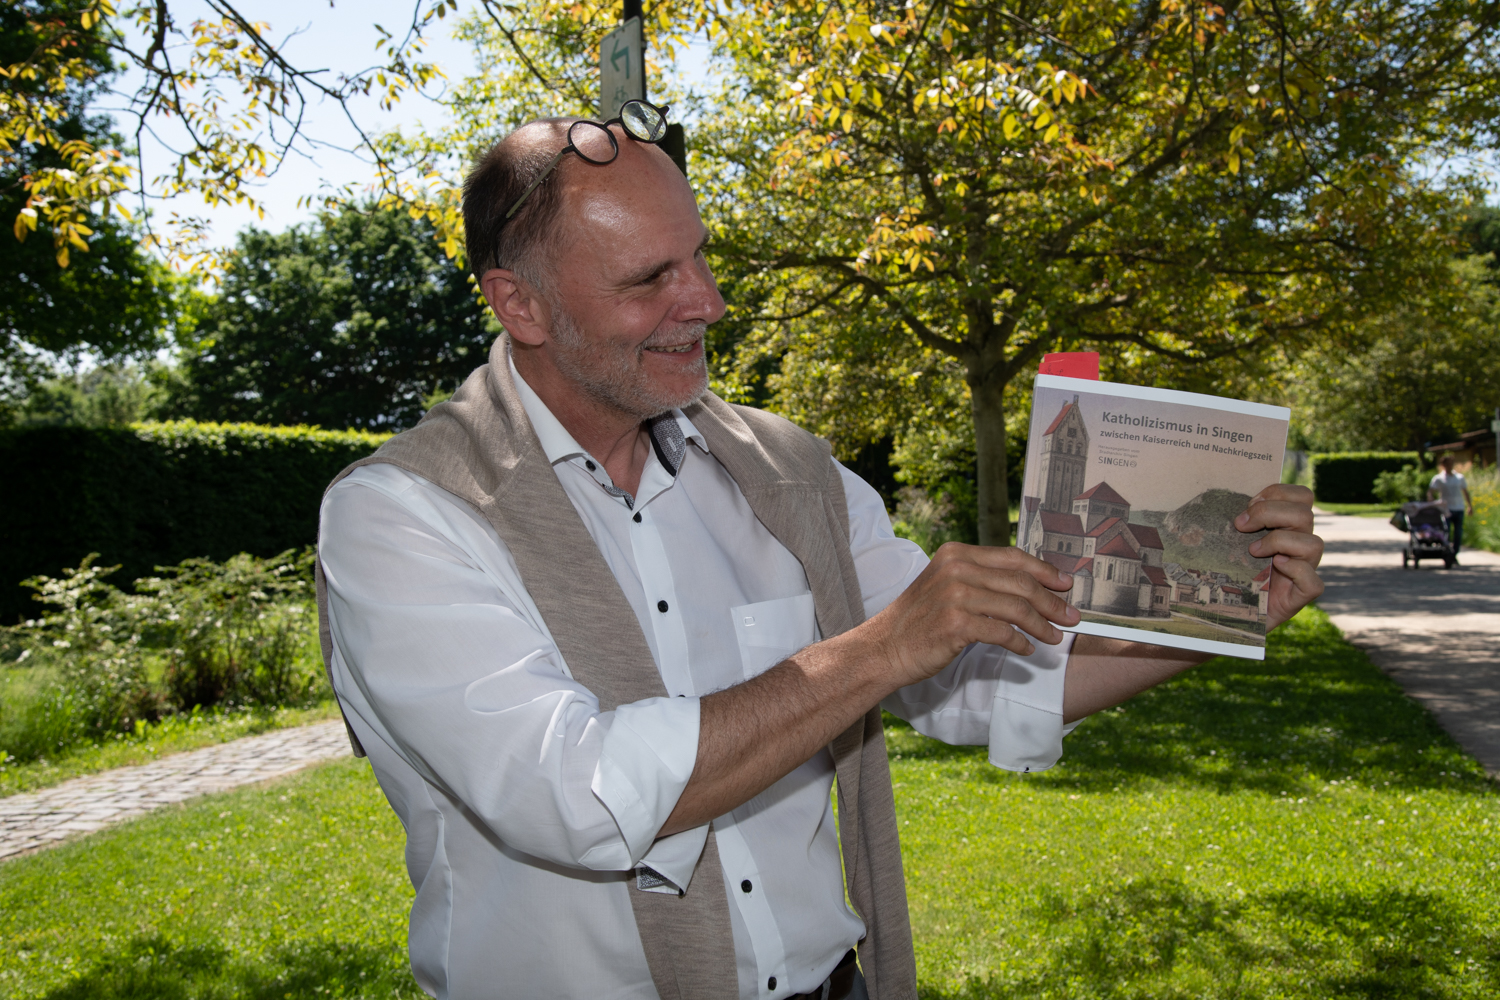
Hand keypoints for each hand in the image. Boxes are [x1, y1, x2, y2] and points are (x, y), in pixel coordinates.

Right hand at [861, 543, 1079, 689]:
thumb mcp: (946, 585)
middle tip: (1071, 617)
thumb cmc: (919, 620)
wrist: (884, 648)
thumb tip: (1029, 585)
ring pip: (1017, 608)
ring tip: (1056, 637)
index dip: (1045, 571)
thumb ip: (980, 578)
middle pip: (1020, 582)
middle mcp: (956, 568)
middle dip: (1052, 601)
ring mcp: (955, 596)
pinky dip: (1021, 643)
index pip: (1012, 557)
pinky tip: (1028, 650)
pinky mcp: (956, 624)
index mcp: (956, 553)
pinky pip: (1003, 633)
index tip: (1066, 584)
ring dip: (1043, 625)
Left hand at [1236, 483, 1323, 630]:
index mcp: (1288, 527)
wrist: (1227, 611)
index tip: (1248, 504)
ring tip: (1253, 551)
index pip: (1302, 496)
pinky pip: (1314, 582)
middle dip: (1269, 513)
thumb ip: (1228, 519)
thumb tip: (1198, 500)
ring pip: (1314, 544)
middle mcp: (1300, 546)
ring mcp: (1304, 571)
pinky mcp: (1301, 596)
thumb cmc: (1226, 571)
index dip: (1277, 493)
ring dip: (1279, 541)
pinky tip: (1276, 567)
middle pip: (1305, 514)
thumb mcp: (1225, 540)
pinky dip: (1295, 570)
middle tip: (1241, 526)